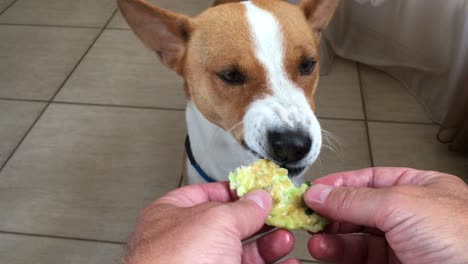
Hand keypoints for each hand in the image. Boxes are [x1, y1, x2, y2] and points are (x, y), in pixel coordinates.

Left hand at [124, 182, 297, 263]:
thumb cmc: (173, 262)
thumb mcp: (216, 220)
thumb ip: (242, 207)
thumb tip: (259, 198)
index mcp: (173, 215)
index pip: (206, 194)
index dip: (235, 191)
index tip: (260, 191)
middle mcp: (186, 242)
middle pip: (229, 225)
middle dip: (259, 220)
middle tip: (279, 215)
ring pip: (242, 252)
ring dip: (269, 245)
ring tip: (285, 239)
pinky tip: (287, 263)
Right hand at [304, 167, 467, 263]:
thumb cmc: (462, 240)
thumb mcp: (401, 206)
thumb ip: (355, 199)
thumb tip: (319, 193)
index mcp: (419, 189)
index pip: (369, 179)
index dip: (339, 184)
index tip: (312, 191)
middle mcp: (410, 215)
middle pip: (358, 208)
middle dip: (330, 212)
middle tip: (306, 214)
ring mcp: (403, 244)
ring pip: (356, 236)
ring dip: (331, 236)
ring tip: (313, 236)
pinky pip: (360, 257)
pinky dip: (339, 253)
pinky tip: (325, 250)